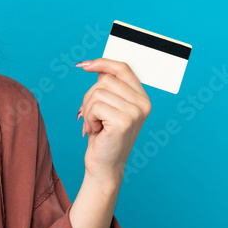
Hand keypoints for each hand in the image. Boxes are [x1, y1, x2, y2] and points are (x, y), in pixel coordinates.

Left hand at [75, 58, 151, 182]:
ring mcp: (135, 113)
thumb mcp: (107, 107)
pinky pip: (95, 106)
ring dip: (88, 110)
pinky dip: (89, 118)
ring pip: (98, 93)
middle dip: (90, 97)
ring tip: (96, 125)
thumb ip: (107, 88)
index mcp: (142, 98)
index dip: (103, 63)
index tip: (84, 65)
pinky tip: (96, 130)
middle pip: (105, 80)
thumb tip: (97, 66)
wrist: (105, 165)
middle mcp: (143, 104)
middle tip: (93, 116)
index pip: (123, 68)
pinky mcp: (124, 121)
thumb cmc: (104, 136)